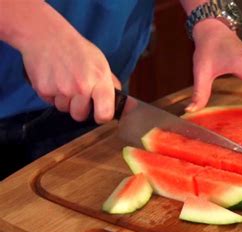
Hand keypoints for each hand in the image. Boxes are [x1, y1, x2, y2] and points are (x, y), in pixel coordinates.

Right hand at [4, 2, 118, 122]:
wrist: (48, 37)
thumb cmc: (79, 51)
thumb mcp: (102, 65)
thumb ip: (113, 87)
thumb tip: (130, 106)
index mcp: (100, 81)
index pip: (104, 114)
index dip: (102, 117)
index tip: (100, 113)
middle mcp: (81, 87)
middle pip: (80, 116)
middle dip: (79, 108)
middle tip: (78, 92)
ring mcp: (61, 89)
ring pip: (64, 109)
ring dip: (65, 101)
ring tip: (65, 82)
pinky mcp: (43, 89)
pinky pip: (50, 102)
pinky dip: (52, 94)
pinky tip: (55, 79)